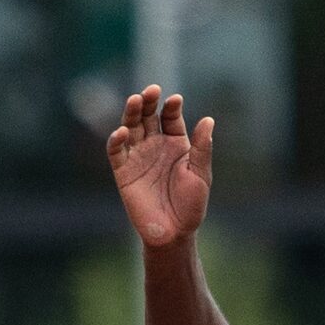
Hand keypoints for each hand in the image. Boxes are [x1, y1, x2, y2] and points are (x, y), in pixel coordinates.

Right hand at [107, 85, 214, 247]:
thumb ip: (201, 148)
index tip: (175, 101)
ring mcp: (138, 157)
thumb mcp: (200, 174)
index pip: (170, 117)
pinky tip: (122, 132)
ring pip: (131, 127)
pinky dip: (116, 140)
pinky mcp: (123, 172)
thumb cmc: (191, 205)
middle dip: (148, 102)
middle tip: (151, 91)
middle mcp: (155, 146)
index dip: (171, 107)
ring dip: (131, 113)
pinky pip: (116, 152)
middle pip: (148, 116)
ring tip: (135, 101)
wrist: (173, 233)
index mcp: (175, 143)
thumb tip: (208, 120)